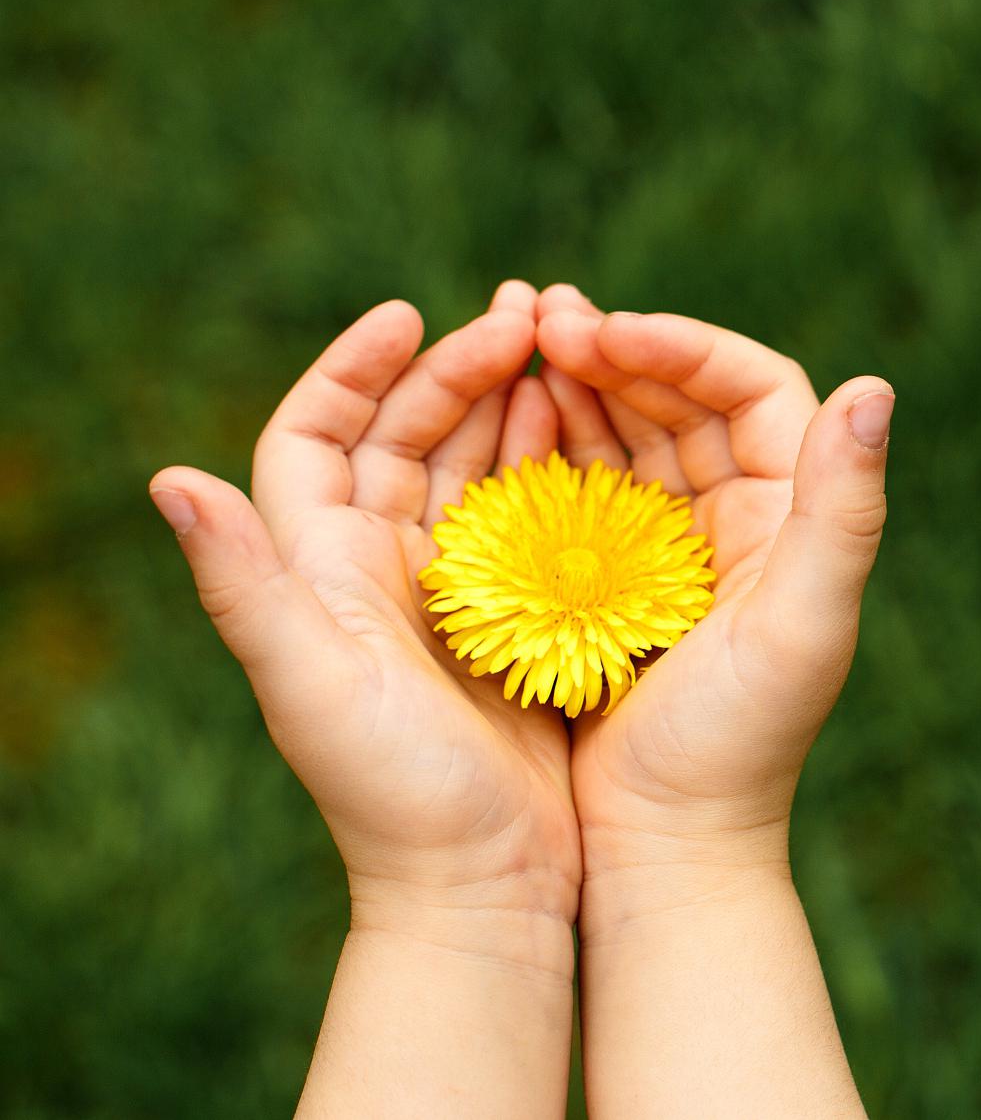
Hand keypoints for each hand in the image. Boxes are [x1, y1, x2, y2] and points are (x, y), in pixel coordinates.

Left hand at [149, 283, 580, 936]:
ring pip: (472, 466)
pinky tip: (596, 433)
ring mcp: (450, 594)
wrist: (487, 885)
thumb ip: (243, 585)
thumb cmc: (392, 795)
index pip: (311, 439)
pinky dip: (556, 463)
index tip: (409, 315)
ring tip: (566, 349)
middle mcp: (375, 571)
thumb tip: (165, 477)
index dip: (349, 369)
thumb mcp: (311, 683)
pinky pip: (532, 515)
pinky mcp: (516, 619)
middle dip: (457, 368)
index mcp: (318, 572)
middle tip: (526, 317)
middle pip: (403, 437)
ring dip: (512, 403)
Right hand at [531, 285, 892, 893]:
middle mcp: (744, 517)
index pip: (753, 389)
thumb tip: (876, 385)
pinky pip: (584, 484)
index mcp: (794, 514)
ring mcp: (677, 546)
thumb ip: (846, 507)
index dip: (685, 346)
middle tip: (546, 321)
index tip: (609, 330)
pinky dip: (549, 443)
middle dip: (619, 351)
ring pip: (631, 432)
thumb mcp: (802, 623)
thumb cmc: (739, 744)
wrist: (666, 849)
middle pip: (686, 398)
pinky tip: (503, 418)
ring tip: (517, 346)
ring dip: (580, 384)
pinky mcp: (616, 578)